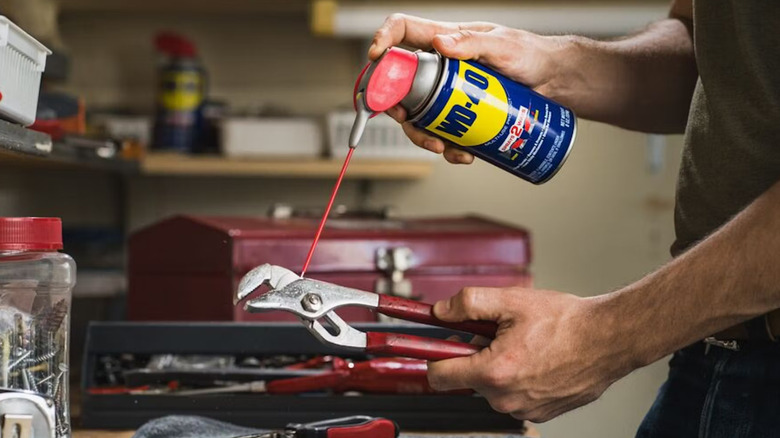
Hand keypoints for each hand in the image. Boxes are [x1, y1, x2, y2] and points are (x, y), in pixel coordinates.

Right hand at [369, 14, 565, 163]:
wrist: (555, 83)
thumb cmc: (532, 55)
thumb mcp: (503, 45)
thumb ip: (473, 42)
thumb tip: (441, 44)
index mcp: (444, 40)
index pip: (403, 31)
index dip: (384, 39)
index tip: (377, 57)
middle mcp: (439, 67)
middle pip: (399, 83)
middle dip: (394, 104)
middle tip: (405, 119)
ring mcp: (447, 93)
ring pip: (418, 115)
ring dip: (422, 135)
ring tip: (442, 147)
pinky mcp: (459, 116)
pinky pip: (442, 133)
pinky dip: (447, 148)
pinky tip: (464, 154)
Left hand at [427, 287, 634, 421]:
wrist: (608, 339)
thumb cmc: (566, 322)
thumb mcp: (511, 301)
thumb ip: (468, 304)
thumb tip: (441, 311)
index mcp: (493, 372)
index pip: (438, 376)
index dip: (433, 357)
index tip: (433, 347)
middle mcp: (505, 399)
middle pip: (467, 379)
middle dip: (475, 356)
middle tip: (496, 335)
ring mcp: (524, 409)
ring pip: (492, 388)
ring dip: (498, 368)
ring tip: (523, 346)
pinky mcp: (540, 413)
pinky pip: (514, 396)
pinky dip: (518, 379)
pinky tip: (536, 360)